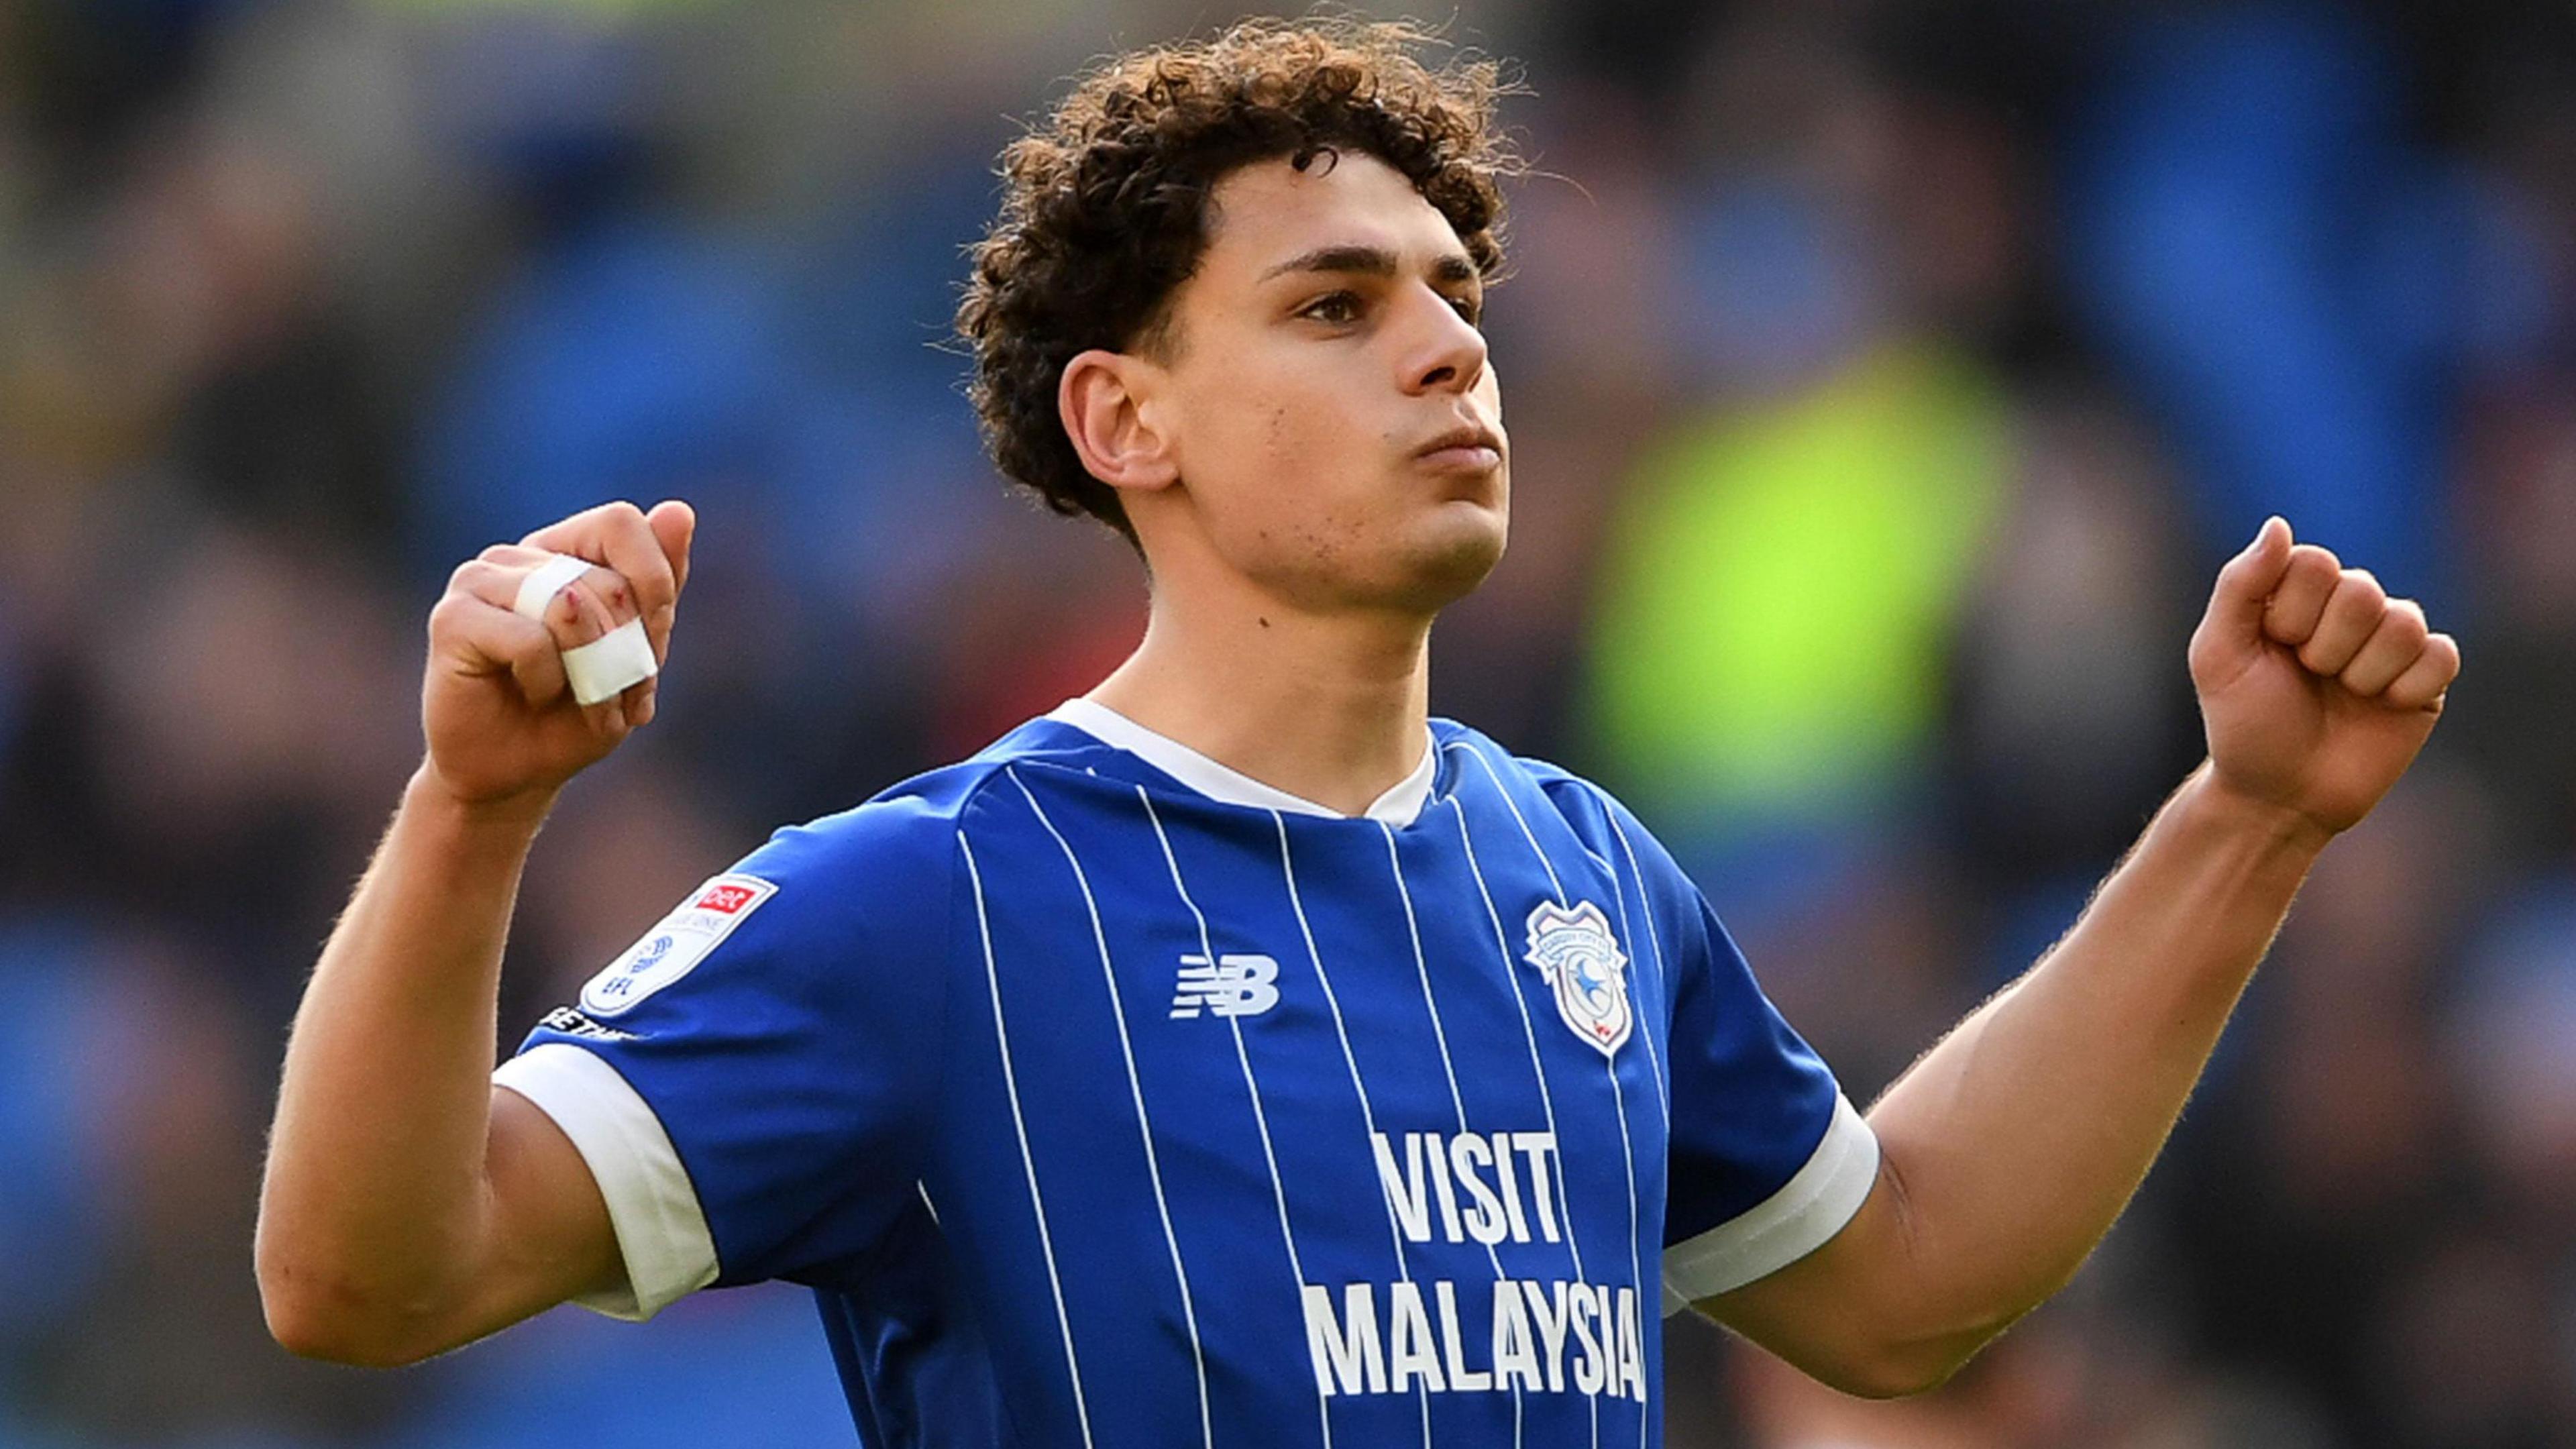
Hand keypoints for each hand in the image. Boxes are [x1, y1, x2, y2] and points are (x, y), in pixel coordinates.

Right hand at [421, 500, 695, 812]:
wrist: (513, 777)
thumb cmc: (573, 717)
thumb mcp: (636, 654)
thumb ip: (658, 584)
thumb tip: (679, 509)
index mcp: (564, 551)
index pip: (622, 524)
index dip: (652, 581)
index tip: (653, 639)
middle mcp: (519, 555)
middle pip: (604, 578)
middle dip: (625, 649)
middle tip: (607, 691)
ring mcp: (479, 579)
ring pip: (570, 605)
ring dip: (590, 671)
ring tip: (568, 696)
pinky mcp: (452, 616)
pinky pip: (532, 640)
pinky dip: (548, 681)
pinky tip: (529, 694)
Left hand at [2187, 517, 2459, 840]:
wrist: (2278, 795)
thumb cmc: (2243, 724)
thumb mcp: (2219, 653)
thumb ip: (2242, 584)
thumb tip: (2279, 524)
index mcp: (2297, 594)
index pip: (2316, 563)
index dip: (2292, 612)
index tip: (2274, 647)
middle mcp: (2348, 610)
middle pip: (2362, 591)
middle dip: (2324, 646)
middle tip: (2308, 677)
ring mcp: (2389, 643)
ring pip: (2404, 622)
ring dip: (2362, 671)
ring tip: (2341, 694)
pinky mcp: (2426, 680)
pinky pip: (2440, 656)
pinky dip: (2406, 687)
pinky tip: (2380, 707)